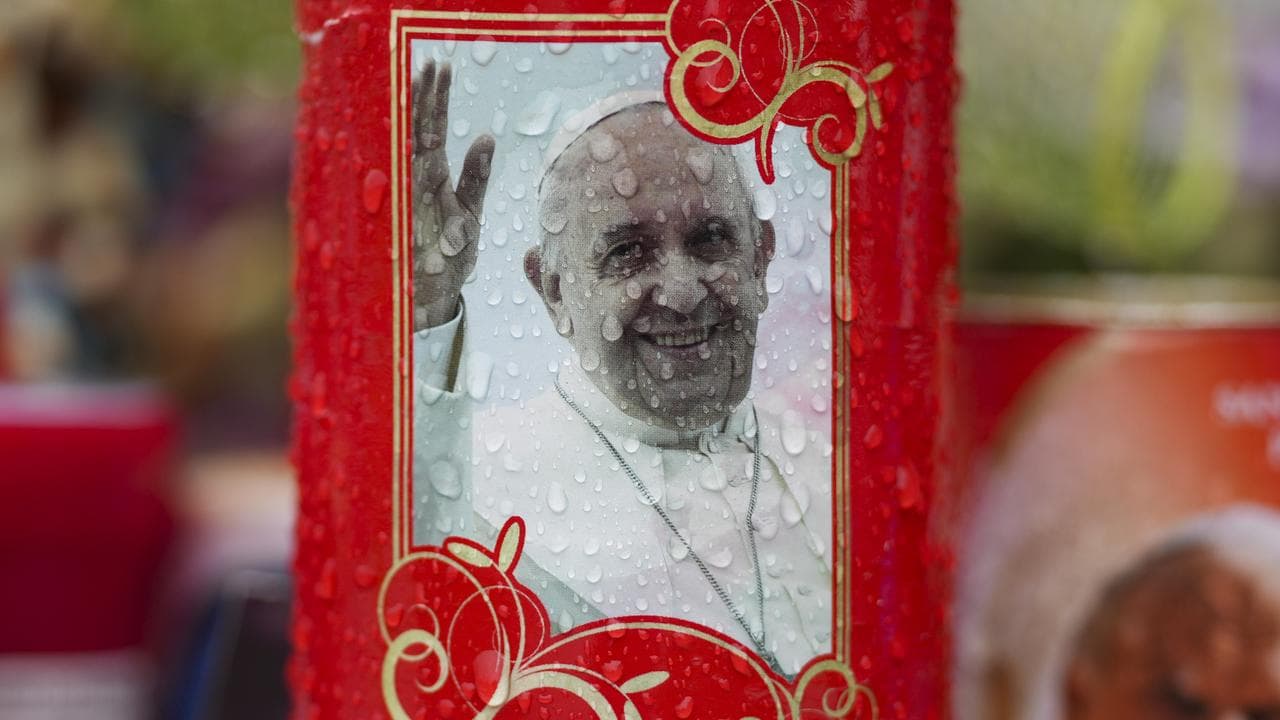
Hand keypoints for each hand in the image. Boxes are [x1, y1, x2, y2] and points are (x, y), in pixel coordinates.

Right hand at [412, 60, 494, 329]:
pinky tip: (412, 133)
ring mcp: (409, 200)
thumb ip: (475, 176)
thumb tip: (487, 137)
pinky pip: (403, 186)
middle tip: (431, 63)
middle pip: (420, 131)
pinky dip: (404, 158)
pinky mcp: (406, 222)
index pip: (434, 130)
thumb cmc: (449, 257)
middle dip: (426, 98)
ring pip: (409, 149)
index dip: (437, 98)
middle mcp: (417, 184)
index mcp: (432, 179)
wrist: (432, 299)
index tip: (441, 66)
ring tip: (420, 82)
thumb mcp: (470, 213)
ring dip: (416, 118)